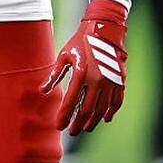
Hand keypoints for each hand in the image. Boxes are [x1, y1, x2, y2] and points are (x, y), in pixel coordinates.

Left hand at [41, 0, 128, 134]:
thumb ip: (55, 75)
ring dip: (93, 121)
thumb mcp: (64, 56)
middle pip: (86, 110)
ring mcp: (110, 82)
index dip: (64, 116)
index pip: (70, 102)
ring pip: (102, 109)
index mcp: (80, 74)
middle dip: (78, 123)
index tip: (58, 127)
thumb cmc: (80, 42)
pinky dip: (110, 112)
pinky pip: (116, 102)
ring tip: (85, 128)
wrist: (103, 30)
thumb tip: (43, 91)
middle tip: (71, 132)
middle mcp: (96, 80)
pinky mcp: (120, 81)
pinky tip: (104, 119)